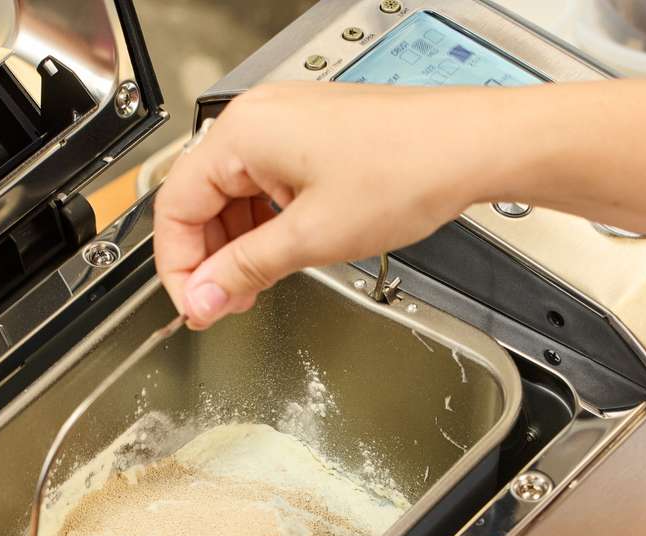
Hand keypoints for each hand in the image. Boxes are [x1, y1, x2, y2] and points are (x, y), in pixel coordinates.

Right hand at [154, 82, 483, 327]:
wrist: (471, 147)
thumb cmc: (407, 170)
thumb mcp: (312, 237)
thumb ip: (245, 270)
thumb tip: (204, 297)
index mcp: (242, 133)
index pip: (174, 207)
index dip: (180, 266)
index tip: (195, 306)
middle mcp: (257, 119)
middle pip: (201, 200)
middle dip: (210, 259)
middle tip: (225, 305)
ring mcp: (285, 124)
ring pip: (234, 196)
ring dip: (239, 246)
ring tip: (256, 287)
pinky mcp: (311, 135)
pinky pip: (266, 184)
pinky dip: (266, 224)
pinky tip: (281, 256)